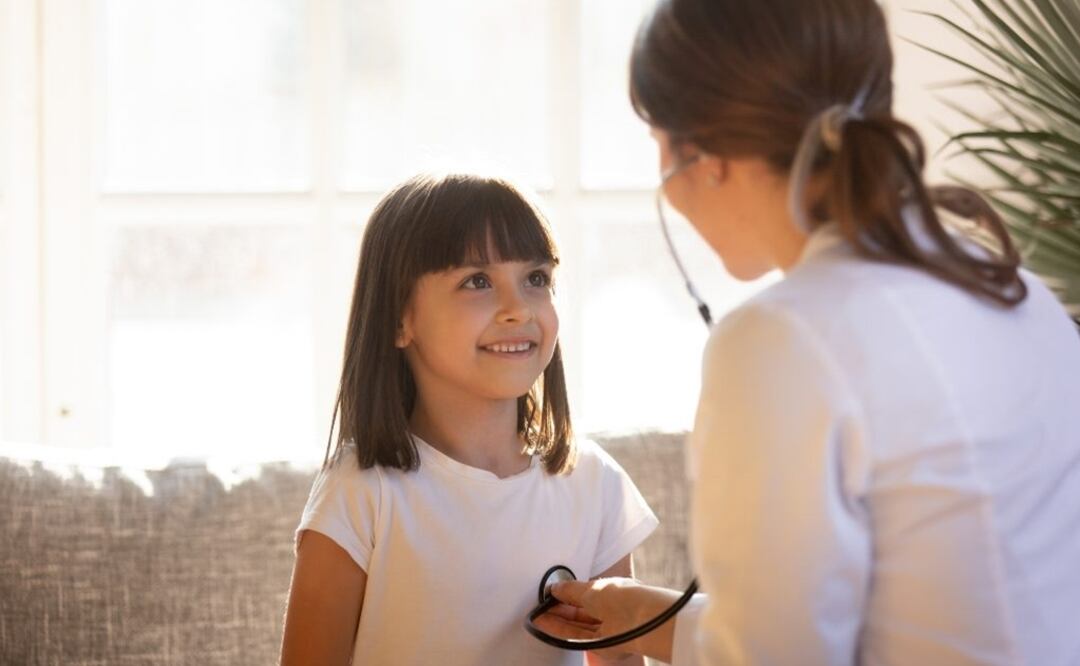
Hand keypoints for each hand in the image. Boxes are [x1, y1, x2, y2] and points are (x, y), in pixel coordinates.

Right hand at [532, 577, 681, 662]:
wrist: (641, 620)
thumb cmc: (623, 597)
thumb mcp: (590, 588)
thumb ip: (570, 590)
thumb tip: (554, 588)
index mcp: (611, 592)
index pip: (584, 594)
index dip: (566, 594)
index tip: (549, 594)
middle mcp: (609, 611)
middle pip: (579, 611)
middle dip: (559, 608)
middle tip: (539, 606)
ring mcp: (606, 629)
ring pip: (576, 625)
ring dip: (556, 620)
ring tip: (537, 616)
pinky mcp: (601, 646)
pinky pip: (576, 636)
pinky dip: (559, 630)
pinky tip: (545, 624)